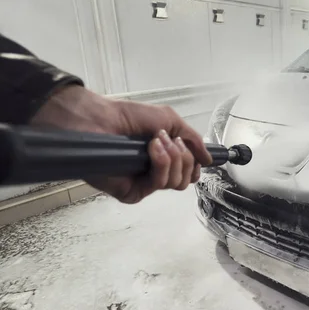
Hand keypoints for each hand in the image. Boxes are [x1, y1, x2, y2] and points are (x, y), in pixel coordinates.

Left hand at [30, 85, 212, 203]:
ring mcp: (144, 183)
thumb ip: (193, 139)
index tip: (195, 153)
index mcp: (164, 159)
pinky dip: (161, 165)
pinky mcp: (132, 192)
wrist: (99, 120)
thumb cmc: (128, 117)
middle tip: (169, 140)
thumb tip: (209, 158)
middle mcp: (155, 173)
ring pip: (176, 183)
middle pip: (186, 180)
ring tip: (156, 141)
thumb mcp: (170, 120)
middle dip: (184, 157)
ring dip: (172, 158)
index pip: (189, 173)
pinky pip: (158, 185)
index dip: (195, 164)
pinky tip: (151, 150)